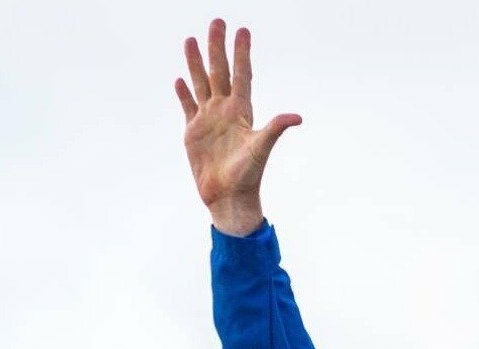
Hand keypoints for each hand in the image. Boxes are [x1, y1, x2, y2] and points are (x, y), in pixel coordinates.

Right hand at [174, 19, 301, 235]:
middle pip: (220, 71)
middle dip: (218, 47)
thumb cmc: (248, 176)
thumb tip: (297, 117)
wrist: (228, 197)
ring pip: (201, 83)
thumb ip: (275, 129)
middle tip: (217, 21)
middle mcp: (225, 110)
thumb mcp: (261, 149)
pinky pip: (188, 106)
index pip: (242, 74)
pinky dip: (184, 92)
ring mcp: (208, 119)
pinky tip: (181, 79)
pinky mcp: (193, 131)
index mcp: (241, 111)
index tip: (242, 31)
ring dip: (196, 62)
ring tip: (191, 39)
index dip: (242, 53)